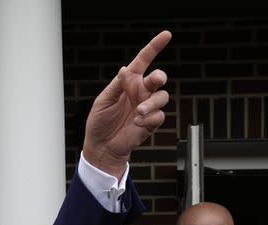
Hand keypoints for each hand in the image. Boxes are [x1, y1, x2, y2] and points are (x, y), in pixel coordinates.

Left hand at [82, 30, 171, 178]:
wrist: (102, 146)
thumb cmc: (100, 122)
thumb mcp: (103, 100)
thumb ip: (117, 85)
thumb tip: (125, 70)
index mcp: (129, 82)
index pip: (143, 61)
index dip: (155, 47)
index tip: (166, 35)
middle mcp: (140, 92)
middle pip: (158, 78)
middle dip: (159, 77)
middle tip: (154, 81)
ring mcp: (147, 107)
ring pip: (162, 97)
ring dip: (151, 103)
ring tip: (138, 112)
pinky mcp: (151, 122)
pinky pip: (159, 115)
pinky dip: (150, 117)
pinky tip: (137, 123)